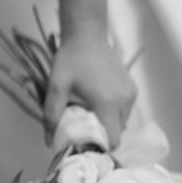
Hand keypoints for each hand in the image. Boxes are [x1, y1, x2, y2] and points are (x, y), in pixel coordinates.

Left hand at [44, 29, 136, 149]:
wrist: (87, 35)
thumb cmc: (70, 59)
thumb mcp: (55, 88)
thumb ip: (51, 117)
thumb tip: (49, 142)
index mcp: (107, 104)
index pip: (113, 141)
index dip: (100, 147)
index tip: (86, 146)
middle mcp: (124, 101)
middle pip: (117, 133)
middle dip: (101, 135)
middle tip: (83, 127)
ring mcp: (130, 94)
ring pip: (122, 122)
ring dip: (107, 123)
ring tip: (90, 112)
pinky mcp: (132, 88)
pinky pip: (125, 110)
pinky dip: (113, 112)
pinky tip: (98, 101)